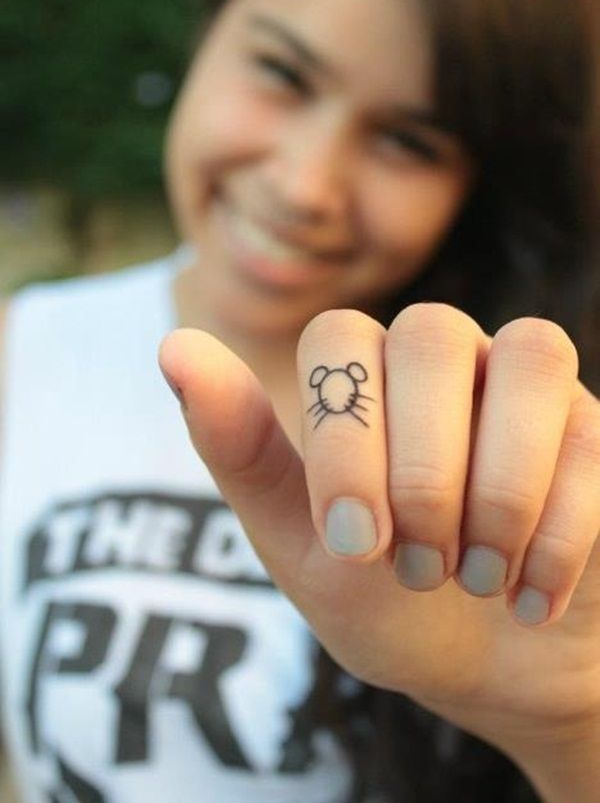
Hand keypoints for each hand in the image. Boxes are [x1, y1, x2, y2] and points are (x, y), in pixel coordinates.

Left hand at [158, 303, 599, 760]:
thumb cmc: (385, 598)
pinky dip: (558, 531)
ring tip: (476, 576)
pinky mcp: (592, 428)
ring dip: (500, 487)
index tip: (354, 544)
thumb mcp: (299, 540)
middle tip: (415, 566)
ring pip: (530, 354)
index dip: (345, 436)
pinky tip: (529, 598)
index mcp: (362, 375)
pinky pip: (589, 435)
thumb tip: (172, 345)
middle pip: (431, 332)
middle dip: (424, 467)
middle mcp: (443, 358)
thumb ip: (241, 447)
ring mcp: (523, 385)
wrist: (490, 666)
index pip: (340, 339)